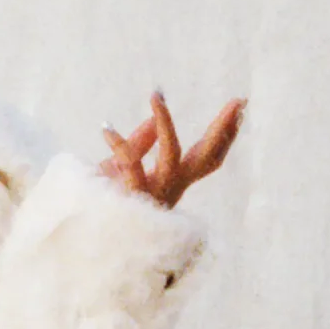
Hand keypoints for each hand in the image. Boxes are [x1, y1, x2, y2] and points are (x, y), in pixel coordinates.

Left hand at [98, 92, 243, 207]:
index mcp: (175, 181)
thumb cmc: (107, 200)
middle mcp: (172, 187)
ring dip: (165, 122)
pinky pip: (131, 165)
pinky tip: (106, 128)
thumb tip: (154, 116)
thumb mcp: (125, 165)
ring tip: (156, 96)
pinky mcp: (134, 197)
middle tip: (239, 102)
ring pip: (171, 154)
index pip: (208, 156)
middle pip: (207, 157)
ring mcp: (155, 193)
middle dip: (224, 129)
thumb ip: (141, 141)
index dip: (225, 134)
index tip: (240, 107)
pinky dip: (119, 145)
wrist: (90, 233)